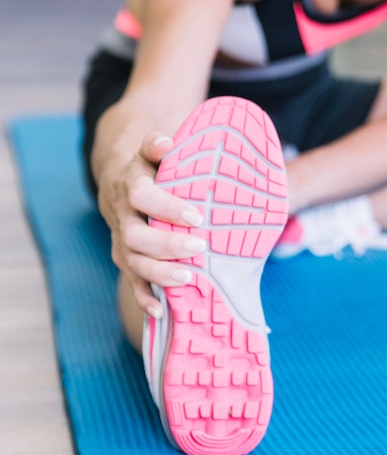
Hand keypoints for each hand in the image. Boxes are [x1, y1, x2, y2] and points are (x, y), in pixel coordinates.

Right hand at [98, 132, 204, 318]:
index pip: (142, 196)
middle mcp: (122, 217)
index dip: (167, 207)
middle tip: (199, 247)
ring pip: (133, 262)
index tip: (196, 216)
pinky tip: (159, 311)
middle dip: (166, 244)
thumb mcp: (150, 153)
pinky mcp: (125, 260)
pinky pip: (131, 282)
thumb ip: (155, 146)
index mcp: (130, 187)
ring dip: (158, 273)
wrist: (119, 185)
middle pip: (135, 236)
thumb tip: (167, 143)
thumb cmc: (149, 170)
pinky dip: (144, 298)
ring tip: (186, 278)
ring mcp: (121, 242)